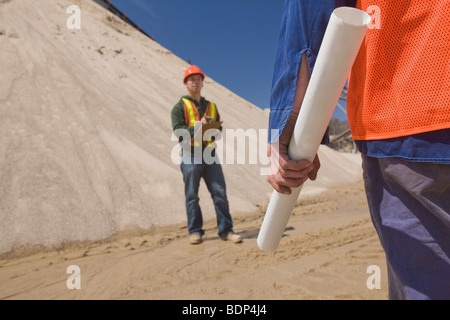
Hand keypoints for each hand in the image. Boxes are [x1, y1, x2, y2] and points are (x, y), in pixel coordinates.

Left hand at [266, 53, 319, 194]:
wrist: (302, 108)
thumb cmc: (305, 128)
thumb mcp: (309, 149)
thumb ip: (309, 164)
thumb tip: (311, 178)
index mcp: (278, 156)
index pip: (271, 178)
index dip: (278, 187)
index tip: (287, 193)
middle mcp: (273, 154)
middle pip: (279, 179)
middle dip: (295, 181)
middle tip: (308, 171)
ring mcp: (274, 149)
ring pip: (283, 173)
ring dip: (299, 174)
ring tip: (310, 165)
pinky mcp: (277, 144)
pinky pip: (285, 164)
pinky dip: (297, 167)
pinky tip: (306, 164)